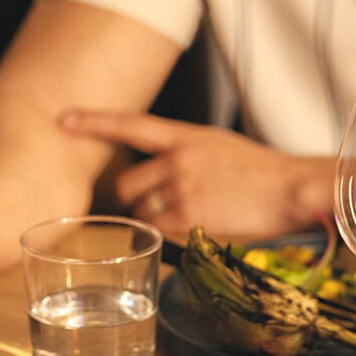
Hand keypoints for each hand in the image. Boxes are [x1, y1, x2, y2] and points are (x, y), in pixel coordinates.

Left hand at [58, 109, 328, 240]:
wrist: (291, 187)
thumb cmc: (262, 172)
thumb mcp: (219, 148)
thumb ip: (186, 155)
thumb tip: (163, 172)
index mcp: (185, 136)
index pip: (130, 124)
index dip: (93, 122)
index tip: (64, 119)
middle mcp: (176, 158)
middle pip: (127, 184)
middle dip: (133, 200)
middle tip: (156, 208)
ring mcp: (181, 186)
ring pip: (142, 211)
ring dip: (155, 220)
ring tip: (188, 218)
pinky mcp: (188, 214)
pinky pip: (161, 231)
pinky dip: (171, 236)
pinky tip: (198, 229)